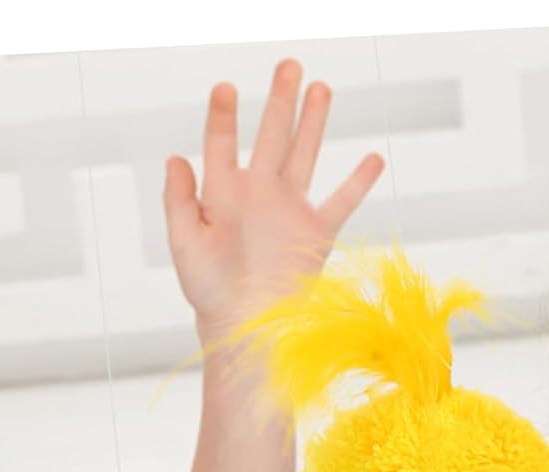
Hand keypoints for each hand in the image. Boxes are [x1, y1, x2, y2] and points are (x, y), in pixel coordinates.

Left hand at [164, 59, 384, 339]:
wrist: (246, 328)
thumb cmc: (210, 292)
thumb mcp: (185, 243)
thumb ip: (180, 200)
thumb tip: (176, 158)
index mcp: (225, 193)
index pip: (223, 142)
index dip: (223, 115)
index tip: (225, 90)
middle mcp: (259, 194)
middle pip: (271, 136)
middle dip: (280, 100)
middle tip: (288, 65)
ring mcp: (290, 211)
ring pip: (305, 155)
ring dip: (314, 123)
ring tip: (321, 88)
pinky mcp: (316, 233)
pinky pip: (342, 202)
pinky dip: (359, 182)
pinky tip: (373, 158)